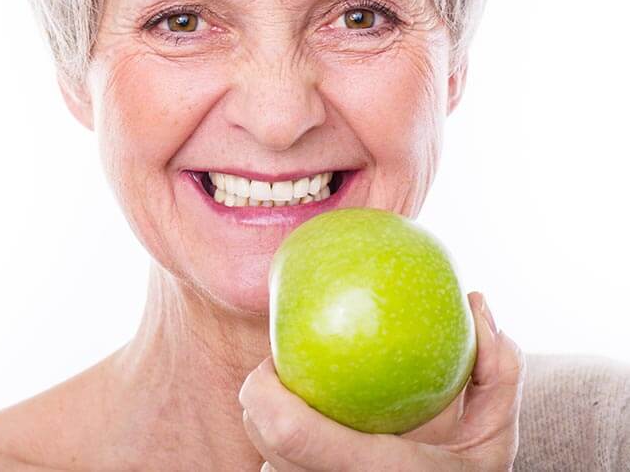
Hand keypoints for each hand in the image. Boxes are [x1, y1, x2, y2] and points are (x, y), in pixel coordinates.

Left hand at [238, 291, 524, 470]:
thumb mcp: (494, 436)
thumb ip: (497, 372)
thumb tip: (478, 303)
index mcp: (375, 471)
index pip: (287, 431)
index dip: (263, 388)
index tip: (278, 357)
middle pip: (261, 439)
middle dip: (261, 396)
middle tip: (286, 368)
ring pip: (264, 460)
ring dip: (269, 425)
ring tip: (298, 403)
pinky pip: (275, 471)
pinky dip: (280, 450)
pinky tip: (308, 430)